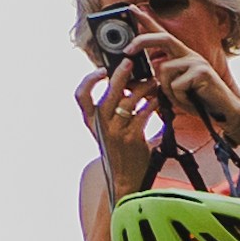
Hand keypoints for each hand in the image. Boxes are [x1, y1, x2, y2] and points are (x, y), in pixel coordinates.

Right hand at [76, 68, 160, 191]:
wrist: (125, 178)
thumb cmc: (118, 150)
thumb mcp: (105, 130)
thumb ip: (111, 109)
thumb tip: (123, 82)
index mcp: (90, 121)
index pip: (81, 96)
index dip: (89, 80)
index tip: (101, 70)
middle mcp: (101, 125)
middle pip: (108, 94)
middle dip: (120, 75)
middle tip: (130, 62)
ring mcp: (116, 132)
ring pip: (129, 101)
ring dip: (143, 88)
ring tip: (153, 82)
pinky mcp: (132, 138)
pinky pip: (144, 113)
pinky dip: (152, 103)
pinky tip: (158, 99)